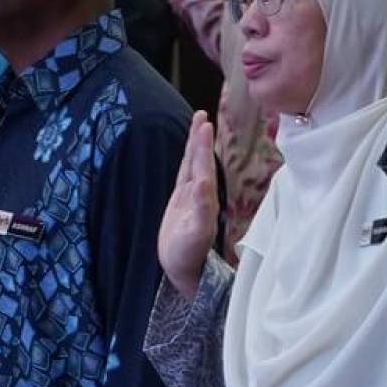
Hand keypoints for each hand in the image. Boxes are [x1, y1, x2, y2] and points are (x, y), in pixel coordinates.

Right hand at [159, 112, 219, 298]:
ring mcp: (191, 198)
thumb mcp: (196, 232)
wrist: (184, 270)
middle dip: (199, 138)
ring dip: (195, 146)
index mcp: (205, 198)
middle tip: (201, 115)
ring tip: (198, 125)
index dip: (202, 145)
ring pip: (193, 165)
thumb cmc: (190, 255)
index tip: (204, 124)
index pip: (203, 165)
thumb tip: (203, 182)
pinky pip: (184, 176)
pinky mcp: (181, 204)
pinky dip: (187, 161)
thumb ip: (200, 208)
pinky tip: (189, 153)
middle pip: (199, 160)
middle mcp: (200, 195)